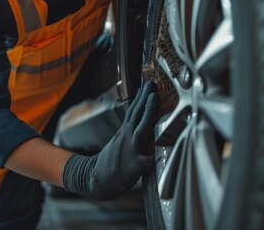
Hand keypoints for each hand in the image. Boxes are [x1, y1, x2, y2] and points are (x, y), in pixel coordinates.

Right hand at [63, 81, 159, 199]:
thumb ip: (130, 132)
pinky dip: (155, 153)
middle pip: (137, 115)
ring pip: (142, 128)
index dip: (140, 98)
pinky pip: (149, 159)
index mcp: (124, 133)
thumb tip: (140, 121)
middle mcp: (127, 138)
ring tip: (154, 98)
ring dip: (148, 112)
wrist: (97, 179)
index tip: (146, 86)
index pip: (133, 112)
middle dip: (145, 99)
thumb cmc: (113, 162)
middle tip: (152, 84)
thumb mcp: (120, 142)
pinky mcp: (136, 165)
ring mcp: (132, 150)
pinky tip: (166, 145)